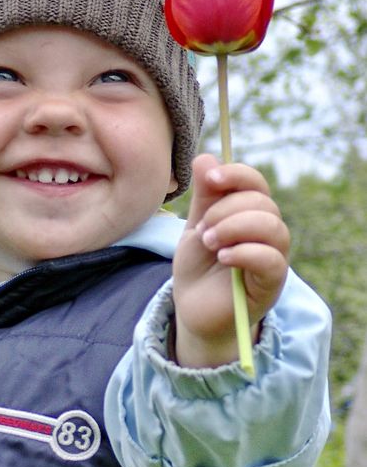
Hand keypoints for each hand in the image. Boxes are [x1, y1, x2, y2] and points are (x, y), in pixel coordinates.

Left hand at [172, 154, 289, 367]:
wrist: (193, 309)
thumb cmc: (198, 268)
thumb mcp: (196, 227)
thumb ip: (204, 197)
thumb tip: (206, 156)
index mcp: (250, 214)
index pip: (256, 183)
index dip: (236, 174)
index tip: (209, 178)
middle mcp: (268, 233)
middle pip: (262, 203)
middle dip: (226, 210)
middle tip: (203, 230)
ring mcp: (273, 257)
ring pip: (272, 227)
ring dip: (235, 228)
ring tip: (209, 242)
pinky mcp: (271, 284)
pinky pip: (271, 259)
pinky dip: (245, 252)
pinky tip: (223, 257)